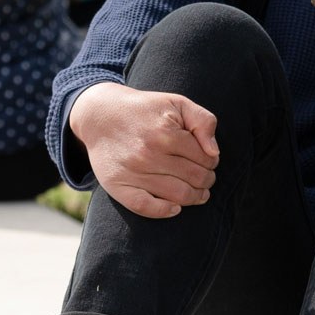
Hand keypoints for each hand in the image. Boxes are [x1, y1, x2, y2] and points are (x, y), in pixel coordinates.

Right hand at [69, 82, 219, 218]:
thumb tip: (214, 153)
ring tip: (198, 193)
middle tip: (206, 178)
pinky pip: (145, 207)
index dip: (212, 162)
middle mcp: (149, 155)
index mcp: (166, 133)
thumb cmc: (145, 109)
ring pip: (177, 196)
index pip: (205, 158)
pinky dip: (164, 211)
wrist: (101, 115)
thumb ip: (203, 121)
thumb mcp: (177, 103)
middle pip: (195, 178)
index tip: (209, 161)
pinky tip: (175, 208)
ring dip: (195, 197)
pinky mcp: (118, 186)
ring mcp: (132, 172)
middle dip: (207, 180)